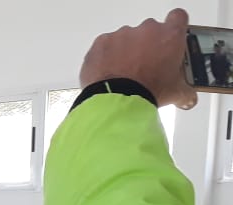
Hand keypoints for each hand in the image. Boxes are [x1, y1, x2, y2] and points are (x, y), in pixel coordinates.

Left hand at [80, 8, 197, 108]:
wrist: (116, 101)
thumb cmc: (148, 91)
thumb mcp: (175, 92)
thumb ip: (185, 91)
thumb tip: (188, 97)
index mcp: (170, 35)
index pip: (178, 18)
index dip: (174, 27)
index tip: (169, 40)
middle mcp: (147, 29)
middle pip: (149, 31)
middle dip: (147, 45)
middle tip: (145, 66)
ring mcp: (123, 34)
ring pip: (126, 39)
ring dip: (125, 51)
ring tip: (124, 74)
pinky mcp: (102, 42)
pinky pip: (105, 46)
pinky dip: (106, 56)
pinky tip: (108, 73)